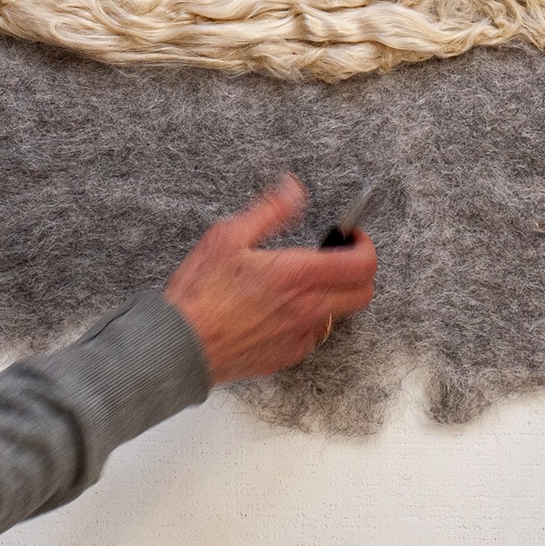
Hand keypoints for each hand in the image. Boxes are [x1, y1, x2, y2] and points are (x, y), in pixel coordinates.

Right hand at [163, 174, 376, 384]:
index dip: (365, 246)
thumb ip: (270, 210)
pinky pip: (314, 335)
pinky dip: (310, 318)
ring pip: (340, 314)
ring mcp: (300, 336)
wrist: (179, 346)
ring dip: (334, 295)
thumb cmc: (200, 292)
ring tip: (305, 281)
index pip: (363, 264)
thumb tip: (293, 189)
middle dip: (357, 271)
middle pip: (363, 293)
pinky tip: (283, 308)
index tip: (350, 236)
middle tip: (335, 257)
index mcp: (298, 275)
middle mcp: (308, 308)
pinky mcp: (288, 356)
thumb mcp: (228, 236)